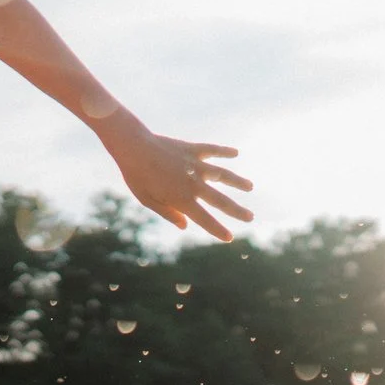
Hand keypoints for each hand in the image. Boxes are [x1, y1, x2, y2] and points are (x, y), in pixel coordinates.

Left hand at [96, 112, 254, 240]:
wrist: (133, 146)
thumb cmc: (136, 175)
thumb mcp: (147, 200)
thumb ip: (168, 213)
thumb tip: (185, 226)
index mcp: (181, 199)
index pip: (205, 220)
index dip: (218, 230)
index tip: (230, 238)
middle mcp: (193, 184)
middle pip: (220, 200)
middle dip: (237, 211)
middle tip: (250, 217)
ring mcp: (195, 165)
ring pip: (222, 175)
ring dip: (237, 182)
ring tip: (250, 186)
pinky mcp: (192, 150)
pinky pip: (212, 150)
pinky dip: (224, 152)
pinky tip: (235, 153)